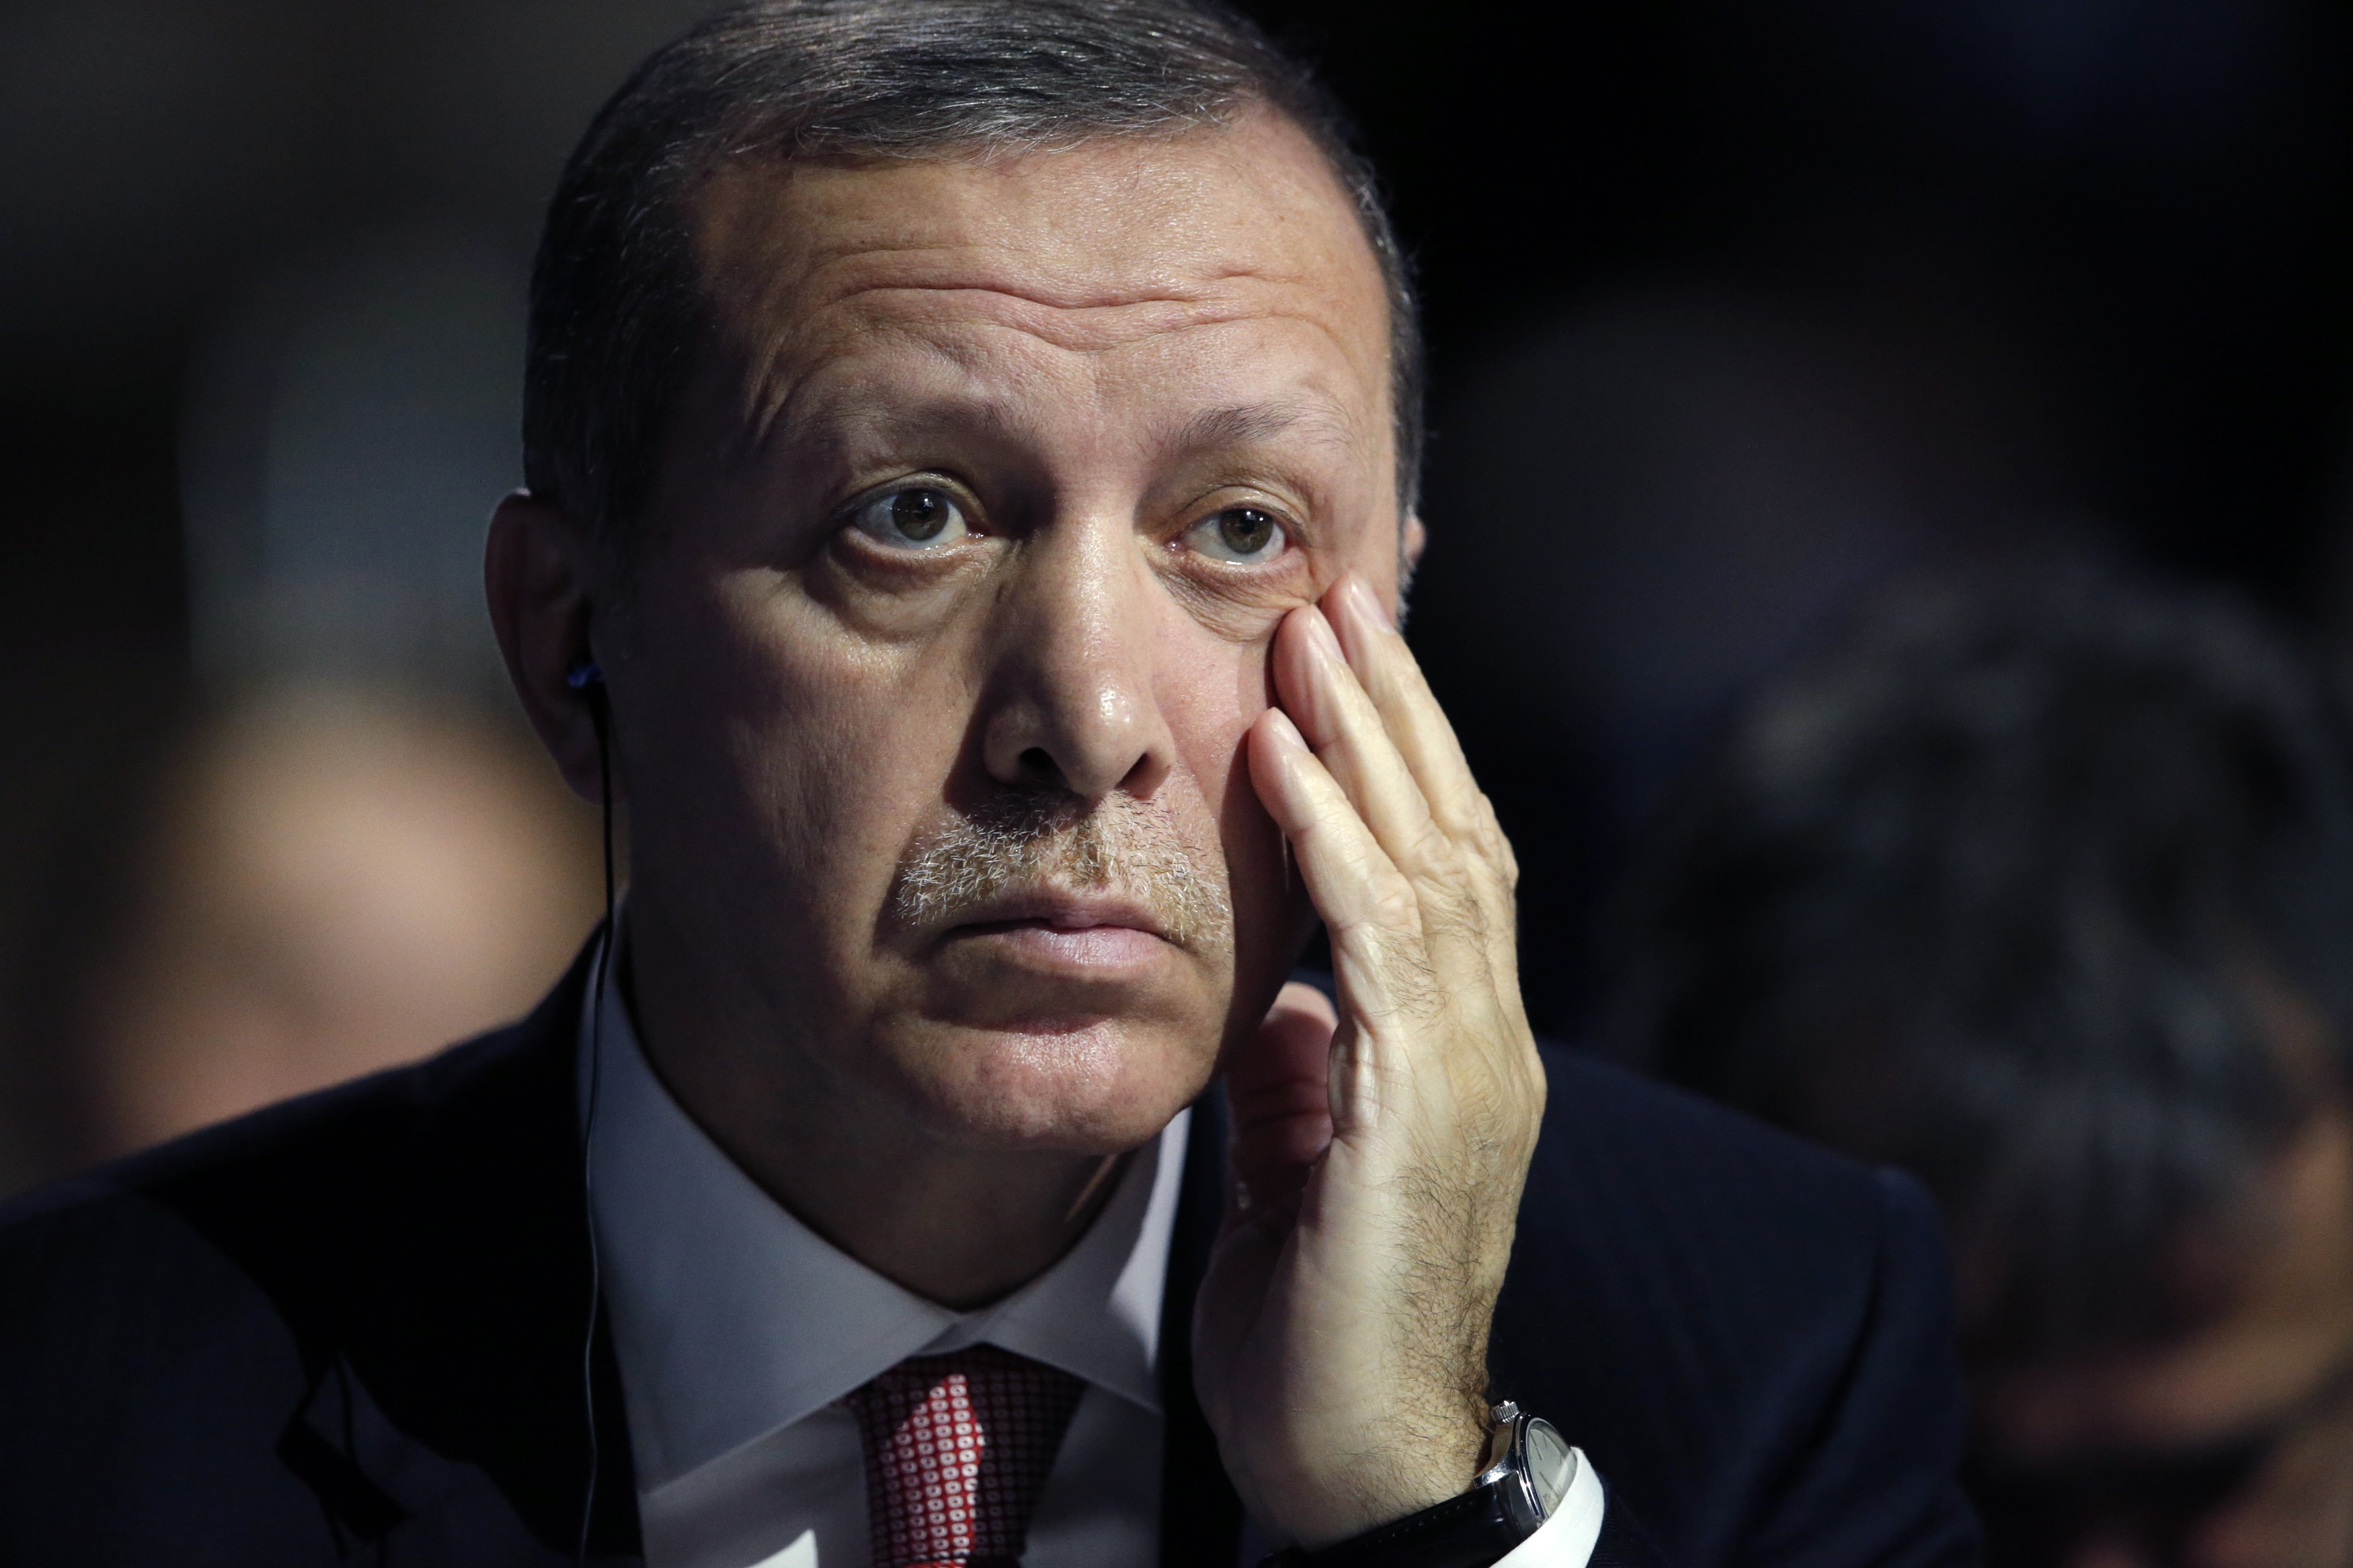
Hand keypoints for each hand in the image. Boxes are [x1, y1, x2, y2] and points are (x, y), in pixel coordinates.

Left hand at [1193, 572, 1545, 1548]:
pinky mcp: (1423, 1110)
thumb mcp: (1305, 1170)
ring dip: (1367, 738)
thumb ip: (1308, 1077)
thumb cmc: (1322, 1322)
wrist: (1363, 1463)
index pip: (1450, 873)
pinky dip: (1334, 838)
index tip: (1352, 663)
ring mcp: (1471, 1074)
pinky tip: (1287, 757)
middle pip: (1458, 837)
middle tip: (1341, 594)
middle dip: (1396, 711)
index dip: (1408, 761)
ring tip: (1312, 630)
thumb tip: (1290, 1003)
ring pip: (1433, 864)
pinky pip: (1378, 943)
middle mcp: (1490, 1045)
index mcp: (1463, 1056)